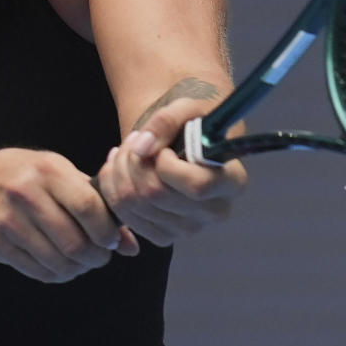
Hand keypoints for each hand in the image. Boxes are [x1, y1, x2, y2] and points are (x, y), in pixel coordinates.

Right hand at [0, 149, 138, 282]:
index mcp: (49, 170)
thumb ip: (96, 205)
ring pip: (57, 261)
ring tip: (81, 262)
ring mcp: (9, 220)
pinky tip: (60, 265)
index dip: (107, 232)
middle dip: (96, 257)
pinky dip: (57, 274)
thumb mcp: (59, 176)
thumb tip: (131, 247)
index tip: (111, 240)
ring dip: (78, 269)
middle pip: (75, 242)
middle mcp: (27, 193)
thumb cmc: (25, 176)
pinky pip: (37, 271)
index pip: (89, 207)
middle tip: (100, 256)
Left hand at [95, 96, 247, 245]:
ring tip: (128, 149)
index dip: (168, 165)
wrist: (185, 142)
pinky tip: (122, 169)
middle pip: (156, 196)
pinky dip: (113, 188)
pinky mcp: (165, 237)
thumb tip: (142, 148)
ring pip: (134, 205)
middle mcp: (215, 212)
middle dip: (133, 161)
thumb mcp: (186, 108)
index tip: (164, 149)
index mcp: (232, 181)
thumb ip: (166, 121)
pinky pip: (126, 217)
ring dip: (119, 171)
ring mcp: (189, 229)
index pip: (196, 186)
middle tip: (135, 139)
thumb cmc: (192, 123)